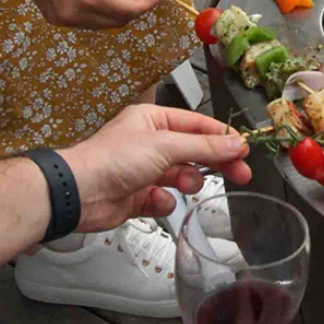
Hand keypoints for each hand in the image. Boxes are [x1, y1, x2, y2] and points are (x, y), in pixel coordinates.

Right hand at [4, 0, 169, 28]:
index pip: (131, 10)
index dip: (149, 2)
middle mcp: (75, 13)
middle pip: (120, 20)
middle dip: (135, 5)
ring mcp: (64, 19)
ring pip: (105, 23)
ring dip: (118, 7)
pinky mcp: (55, 19)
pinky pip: (89, 21)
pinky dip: (101, 9)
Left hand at [61, 103, 251, 231]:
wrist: (79, 194)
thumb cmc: (112, 159)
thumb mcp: (166, 145)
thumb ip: (205, 146)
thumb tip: (236, 144)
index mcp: (154, 121)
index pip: (198, 125)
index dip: (223, 137)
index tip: (244, 149)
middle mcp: (150, 143)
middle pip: (195, 152)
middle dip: (216, 164)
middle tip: (240, 174)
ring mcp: (144, 170)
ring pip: (182, 176)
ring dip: (187, 182)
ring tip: (184, 186)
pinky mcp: (138, 196)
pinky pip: (164, 199)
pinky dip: (163, 202)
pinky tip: (154, 200)